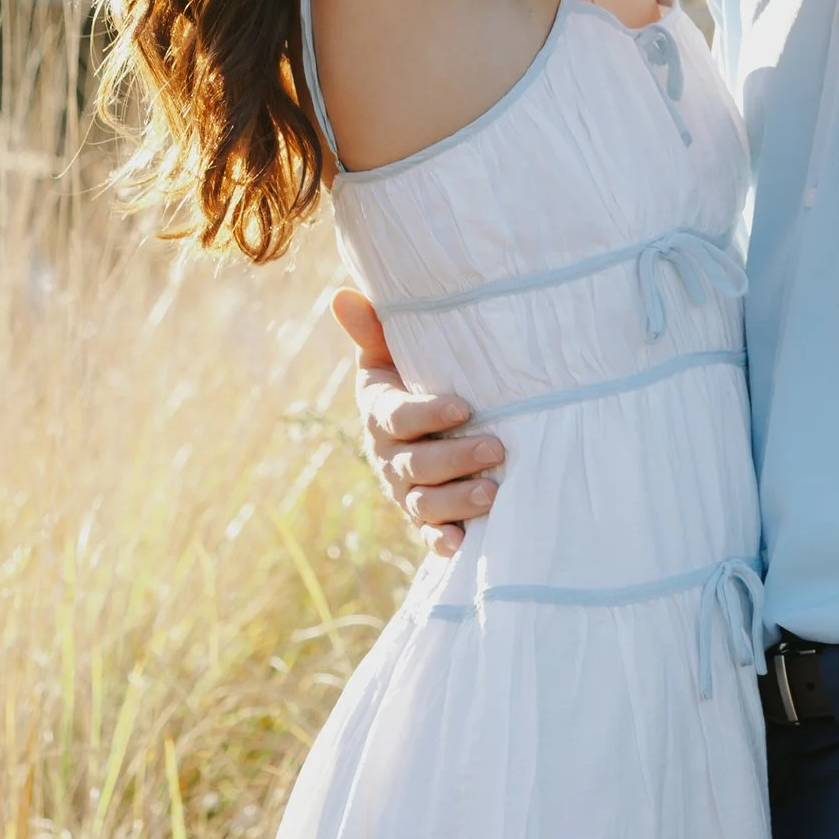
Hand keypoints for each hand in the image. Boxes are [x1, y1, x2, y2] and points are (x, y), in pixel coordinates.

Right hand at [332, 286, 503, 553]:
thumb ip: (372, 329)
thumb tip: (342, 295)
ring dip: (456, 501)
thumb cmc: (413, 376)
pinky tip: (461, 543)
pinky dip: (442, 542)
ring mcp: (404, 491)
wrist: (423, 424)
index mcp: (380, 412)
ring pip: (424, 503)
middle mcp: (388, 456)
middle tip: (496, 449)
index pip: (397, 417)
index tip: (463, 406)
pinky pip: (428, 535)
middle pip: (415, 464)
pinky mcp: (424, 518)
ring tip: (493, 493)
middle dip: (454, 459)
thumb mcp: (391, 352)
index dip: (427, 414)